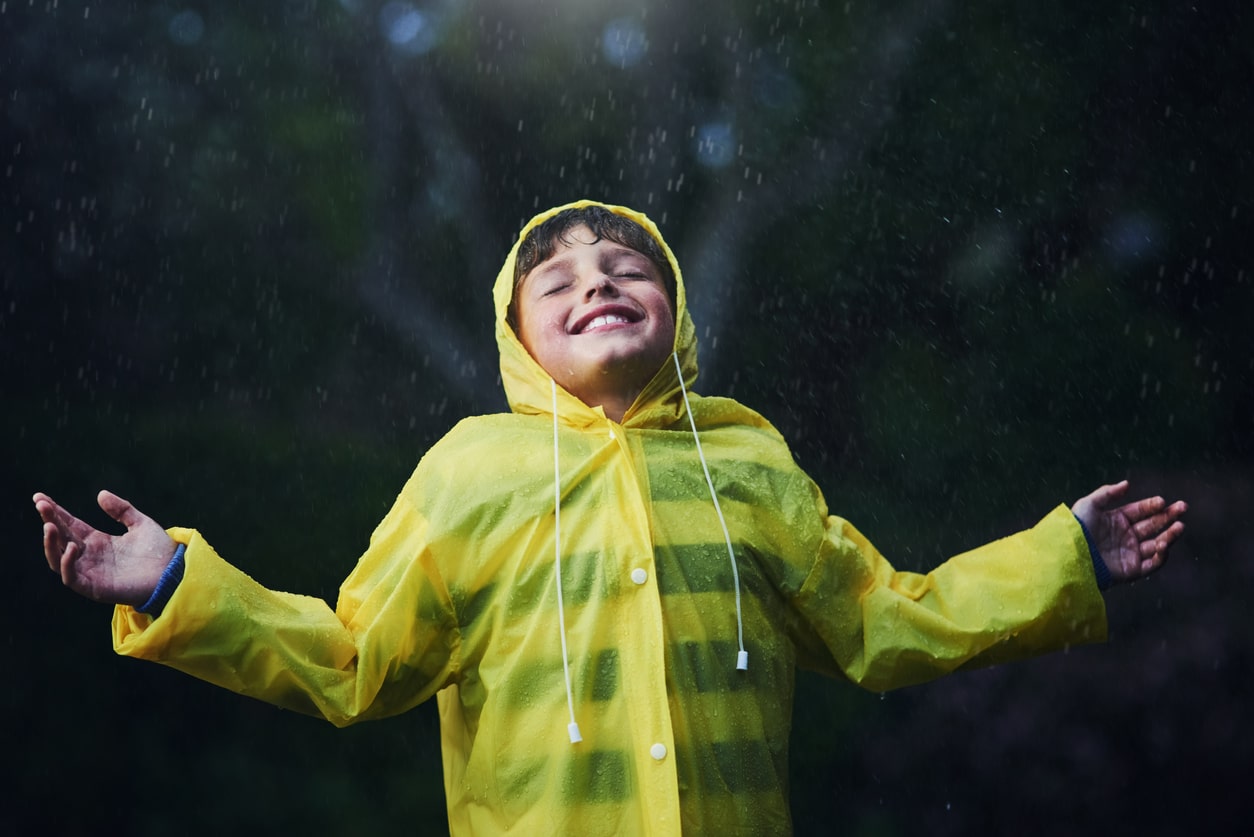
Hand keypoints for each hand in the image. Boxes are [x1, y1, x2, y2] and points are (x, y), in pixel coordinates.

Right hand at [34, 490, 175, 606]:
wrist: (175, 573)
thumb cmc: (159, 552)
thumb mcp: (140, 524)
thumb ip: (122, 510)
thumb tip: (100, 494)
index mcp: (98, 542)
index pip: (69, 525)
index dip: (54, 512)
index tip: (39, 497)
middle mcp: (90, 557)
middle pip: (61, 539)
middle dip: (49, 522)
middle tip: (41, 505)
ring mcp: (90, 573)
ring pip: (58, 559)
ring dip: (51, 543)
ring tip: (50, 526)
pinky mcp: (94, 588)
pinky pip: (71, 578)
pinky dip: (67, 564)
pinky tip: (72, 547)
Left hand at [1071, 480, 1186, 584]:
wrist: (1072, 554)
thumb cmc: (1077, 529)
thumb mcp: (1089, 505)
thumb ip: (1107, 493)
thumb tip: (1127, 484)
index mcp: (1116, 520)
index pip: (1139, 511)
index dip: (1152, 506)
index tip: (1162, 501)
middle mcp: (1125, 536)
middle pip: (1152, 525)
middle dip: (1169, 516)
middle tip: (1182, 507)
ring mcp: (1129, 553)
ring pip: (1157, 543)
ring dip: (1170, 535)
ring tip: (1179, 525)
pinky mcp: (1131, 570)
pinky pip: (1152, 564)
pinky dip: (1161, 556)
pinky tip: (1164, 544)